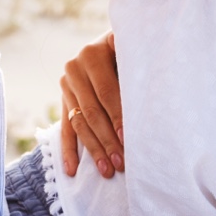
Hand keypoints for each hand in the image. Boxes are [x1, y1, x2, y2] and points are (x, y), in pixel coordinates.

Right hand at [60, 32, 123, 178]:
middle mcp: (74, 68)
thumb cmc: (131, 50)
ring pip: (80, 123)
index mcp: (92, 54)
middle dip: (107, 139)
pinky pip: (65, 128)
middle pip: (92, 111)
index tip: (127, 138)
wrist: (109, 45)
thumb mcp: (132, 49)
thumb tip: (152, 71)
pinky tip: (72, 170)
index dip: (117, 115)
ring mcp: (66, 86)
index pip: (106, 91)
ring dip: (93, 149)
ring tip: (107, 171)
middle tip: (120, 162)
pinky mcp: (63, 101)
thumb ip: (137, 59)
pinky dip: (68, 151)